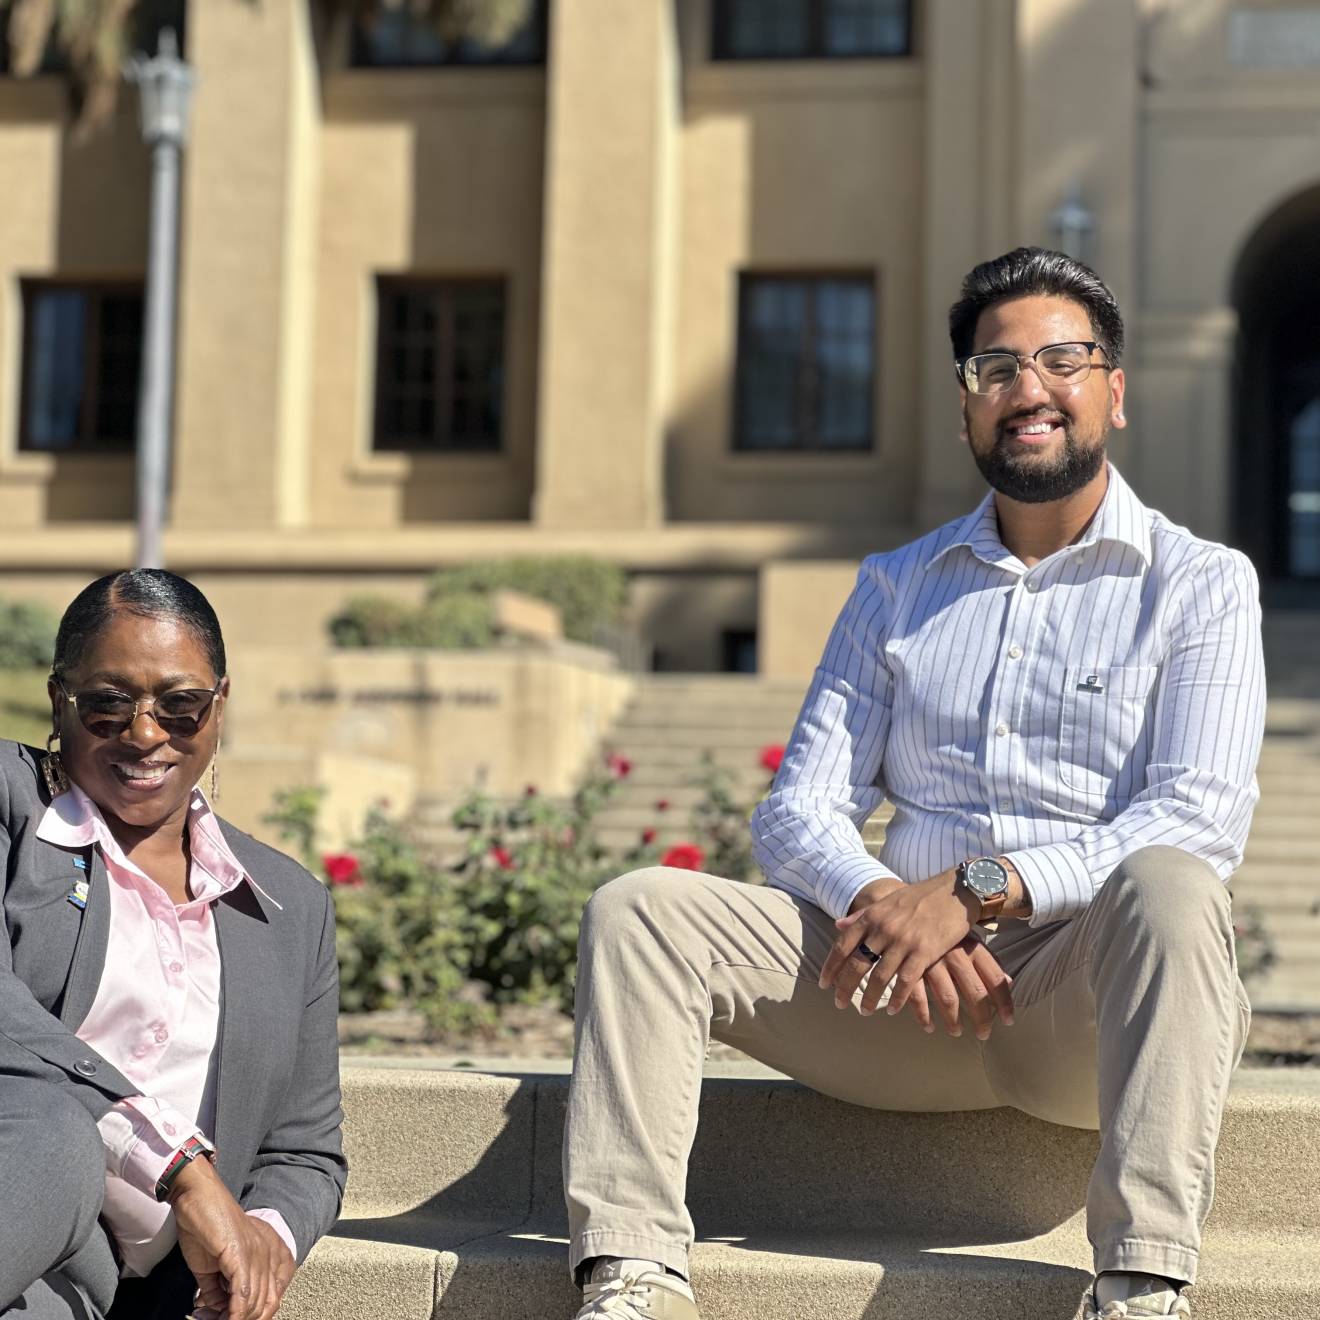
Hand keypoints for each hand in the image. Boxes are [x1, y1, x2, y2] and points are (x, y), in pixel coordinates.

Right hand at [169, 1159, 295, 1319]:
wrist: (199, 1198)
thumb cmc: (205, 1226)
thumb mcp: (211, 1265)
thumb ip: (217, 1290)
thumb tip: (218, 1311)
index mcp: (265, 1255)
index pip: (270, 1297)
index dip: (254, 1315)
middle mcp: (266, 1255)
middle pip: (264, 1303)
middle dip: (242, 1319)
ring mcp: (256, 1254)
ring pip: (253, 1302)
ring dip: (232, 1318)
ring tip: (213, 1319)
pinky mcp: (241, 1255)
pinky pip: (242, 1293)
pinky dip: (233, 1312)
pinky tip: (225, 1318)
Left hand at [819, 869, 977, 1017]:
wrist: (954, 892)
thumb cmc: (919, 897)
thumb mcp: (886, 901)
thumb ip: (862, 914)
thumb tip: (837, 925)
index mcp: (871, 916)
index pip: (842, 946)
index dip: (831, 967)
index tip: (824, 984)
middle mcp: (883, 929)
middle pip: (857, 965)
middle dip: (845, 988)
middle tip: (839, 1004)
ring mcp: (903, 941)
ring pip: (879, 978)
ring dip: (870, 998)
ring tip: (864, 1011)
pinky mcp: (924, 952)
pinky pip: (906, 982)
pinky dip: (897, 998)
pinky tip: (892, 1009)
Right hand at [902, 936, 1014, 1039]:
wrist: (908, 913)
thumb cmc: (944, 931)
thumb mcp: (968, 939)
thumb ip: (988, 961)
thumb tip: (1009, 982)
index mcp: (972, 947)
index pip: (995, 979)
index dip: (1005, 1003)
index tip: (1008, 1021)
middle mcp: (954, 955)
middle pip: (975, 994)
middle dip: (982, 1019)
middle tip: (984, 1034)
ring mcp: (932, 962)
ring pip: (948, 1000)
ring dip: (953, 1021)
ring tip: (956, 1032)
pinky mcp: (910, 969)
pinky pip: (918, 999)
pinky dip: (924, 1016)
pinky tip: (929, 1026)